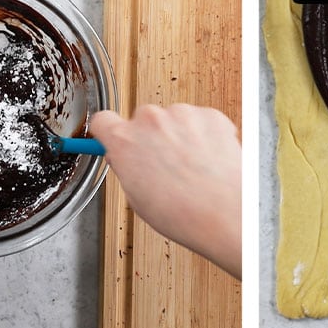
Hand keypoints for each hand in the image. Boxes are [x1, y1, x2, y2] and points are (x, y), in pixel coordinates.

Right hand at [91, 104, 240, 278]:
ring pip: (175, 120)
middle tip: (166, 166)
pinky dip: (206, 136)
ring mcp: (181, 114)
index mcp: (124, 141)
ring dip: (181, 137)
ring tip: (193, 169)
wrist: (225, 213)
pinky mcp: (209, 115)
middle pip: (143, 120)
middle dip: (152, 138)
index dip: (109, 132)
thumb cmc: (184, 214)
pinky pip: (202, 121)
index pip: (103, 121)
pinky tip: (209, 162)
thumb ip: (127, 169)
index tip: (115, 138)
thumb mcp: (138, 199)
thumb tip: (127, 160)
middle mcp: (149, 120)